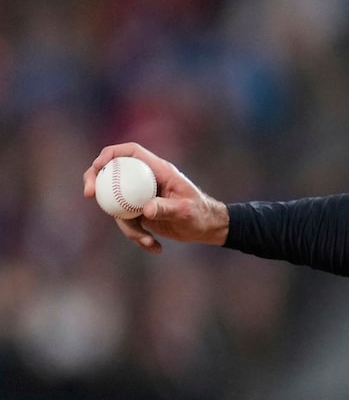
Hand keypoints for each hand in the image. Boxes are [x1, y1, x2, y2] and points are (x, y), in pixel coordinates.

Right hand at [83, 142, 228, 252]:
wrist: (208, 228)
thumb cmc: (201, 214)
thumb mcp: (185, 211)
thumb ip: (166, 208)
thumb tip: (145, 210)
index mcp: (158, 170)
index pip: (131, 152)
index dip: (111, 154)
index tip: (98, 166)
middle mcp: (147, 180)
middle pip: (113, 173)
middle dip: (96, 181)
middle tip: (88, 194)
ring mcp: (141, 196)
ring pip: (118, 204)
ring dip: (128, 227)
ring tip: (149, 241)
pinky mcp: (140, 212)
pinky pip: (128, 222)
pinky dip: (137, 236)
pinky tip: (155, 247)